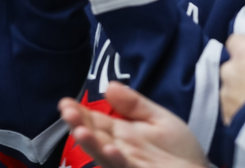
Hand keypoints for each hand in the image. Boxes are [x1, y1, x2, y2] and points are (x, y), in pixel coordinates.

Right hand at [58, 82, 207, 167]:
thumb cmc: (179, 150)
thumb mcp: (158, 119)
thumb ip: (134, 104)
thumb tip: (108, 85)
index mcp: (121, 132)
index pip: (95, 121)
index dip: (80, 112)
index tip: (65, 102)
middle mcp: (119, 150)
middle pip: (94, 137)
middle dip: (79, 125)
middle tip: (67, 112)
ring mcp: (127, 164)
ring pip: (104, 155)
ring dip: (91, 144)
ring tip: (80, 132)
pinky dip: (116, 160)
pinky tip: (111, 149)